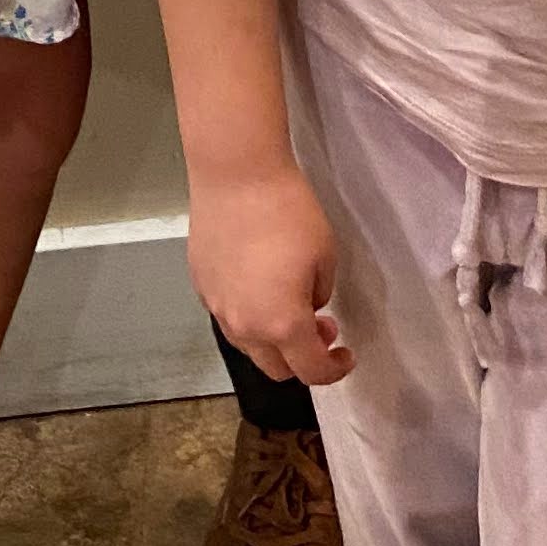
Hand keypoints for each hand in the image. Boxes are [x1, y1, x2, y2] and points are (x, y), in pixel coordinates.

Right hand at [189, 162, 353, 390]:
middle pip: (275, 368)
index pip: (310, 370)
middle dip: (302, 357)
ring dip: (273, 339)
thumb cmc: (289, 212)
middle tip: (321, 326)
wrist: (237, 176)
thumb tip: (305, 305)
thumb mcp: (325, 256)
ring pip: (248, 345)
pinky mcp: (201, 286)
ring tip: (289, 303)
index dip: (334, 369)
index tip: (345, 355)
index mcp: (282, 324)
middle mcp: (244, 327)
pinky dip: (250, 315)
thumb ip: (319, 295)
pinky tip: (259, 282)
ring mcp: (216, 308)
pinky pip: (229, 316)